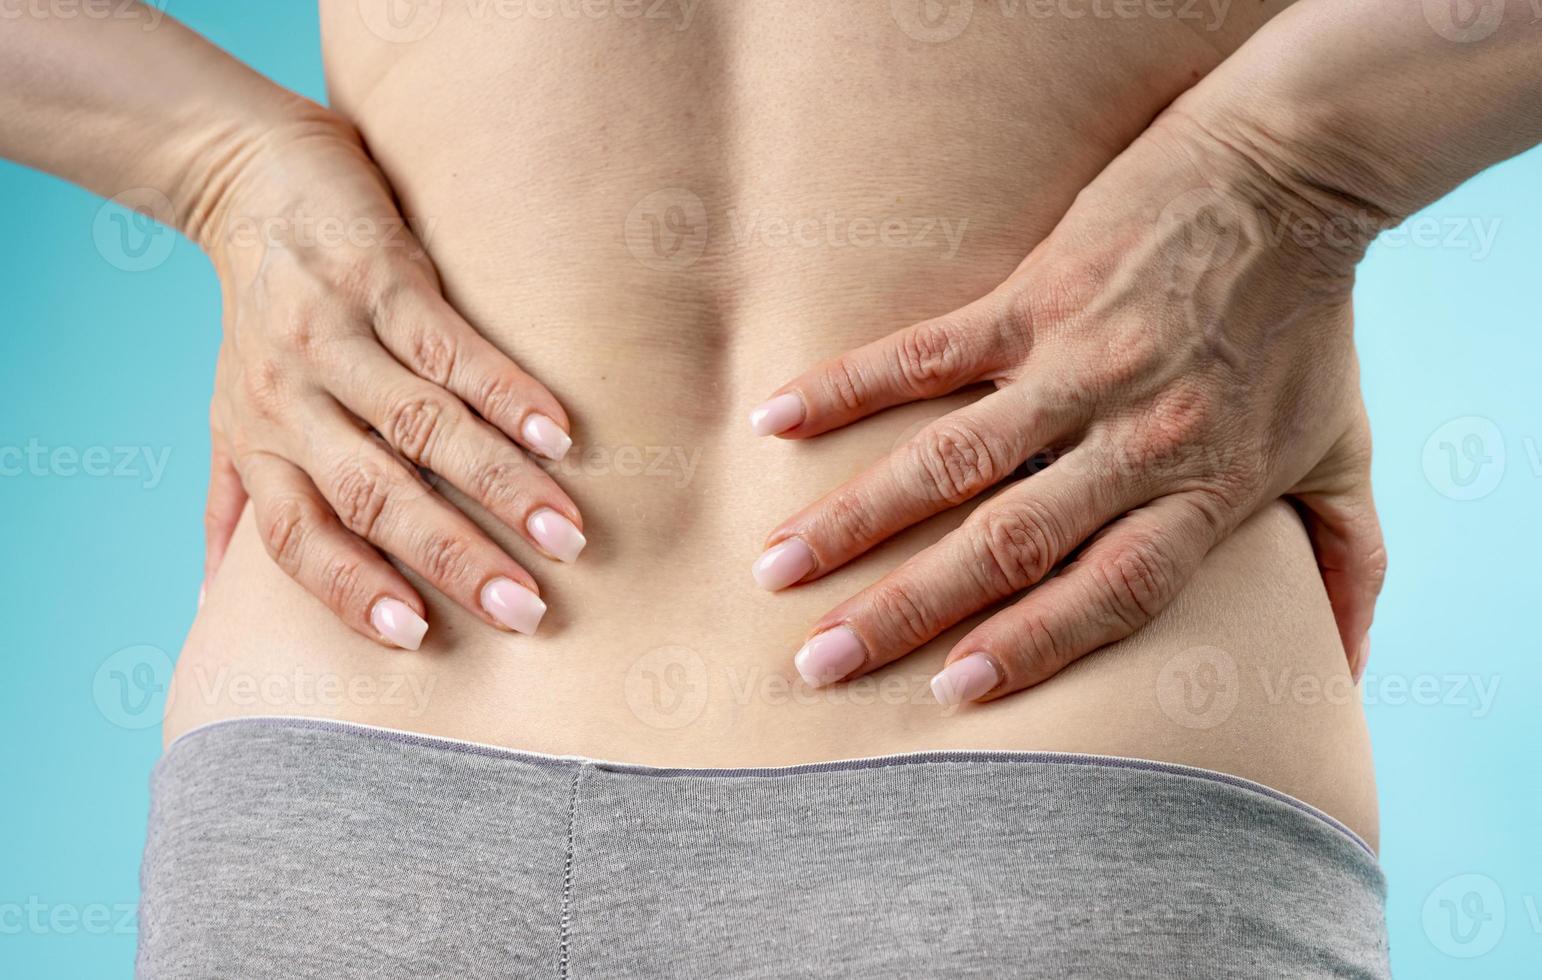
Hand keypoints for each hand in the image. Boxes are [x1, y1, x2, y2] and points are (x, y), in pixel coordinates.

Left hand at [200, 110, 585, 648]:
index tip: (418, 638)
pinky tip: (559, 433)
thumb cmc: (254, 318)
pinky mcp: (382, 278)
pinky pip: (447, 345)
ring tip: (565, 534)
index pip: (299, 538)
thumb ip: (231, 508)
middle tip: (526, 609)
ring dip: (499, 485)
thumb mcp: (227, 416)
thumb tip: (209, 609)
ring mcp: (337, 335)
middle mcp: (293, 398)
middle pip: (373, 495)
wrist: (250, 181)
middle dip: (452, 557)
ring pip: (421, 425)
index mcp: (261, 443)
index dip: (352, 590)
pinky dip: (505, 390)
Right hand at [750, 110, 1386, 703]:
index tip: (945, 690)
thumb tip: (1349, 675)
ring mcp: (1082, 362)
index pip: (1110, 593)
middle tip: (819, 661)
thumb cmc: (1314, 330)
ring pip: (952, 459)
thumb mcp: (1346, 459)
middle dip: (905, 610)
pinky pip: (928, 349)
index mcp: (1206, 489)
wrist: (1293, 173)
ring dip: (855, 518)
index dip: (1029, 647)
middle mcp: (1139, 436)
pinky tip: (776, 418)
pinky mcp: (1040, 294)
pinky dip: (849, 386)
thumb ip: (1347, 567)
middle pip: (1010, 544)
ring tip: (776, 567)